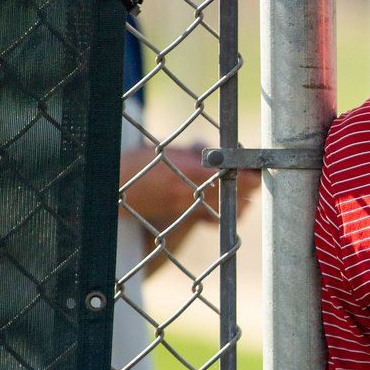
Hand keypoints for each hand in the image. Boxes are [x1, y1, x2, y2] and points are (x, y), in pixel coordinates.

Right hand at [120, 144, 261, 272]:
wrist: (111, 186)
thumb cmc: (140, 163)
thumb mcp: (169, 150)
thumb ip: (196, 153)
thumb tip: (222, 151)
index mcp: (185, 171)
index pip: (226, 174)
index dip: (247, 173)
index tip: (258, 168)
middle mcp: (187, 192)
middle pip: (231, 193)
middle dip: (248, 185)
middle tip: (257, 175)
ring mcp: (184, 208)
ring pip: (225, 208)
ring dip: (240, 199)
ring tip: (248, 188)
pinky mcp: (181, 218)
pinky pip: (212, 219)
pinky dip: (225, 213)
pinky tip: (231, 206)